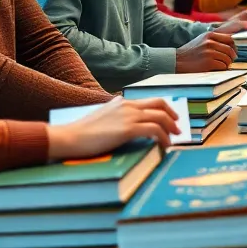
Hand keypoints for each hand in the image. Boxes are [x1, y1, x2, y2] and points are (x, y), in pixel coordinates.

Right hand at [46, 97, 178, 159]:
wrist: (69, 137)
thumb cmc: (82, 133)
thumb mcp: (102, 118)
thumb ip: (115, 116)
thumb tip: (125, 122)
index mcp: (122, 102)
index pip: (150, 101)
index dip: (164, 109)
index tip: (170, 119)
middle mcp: (127, 105)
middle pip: (160, 104)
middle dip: (172, 115)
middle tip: (177, 128)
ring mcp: (128, 116)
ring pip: (160, 117)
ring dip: (170, 128)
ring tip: (173, 139)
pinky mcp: (128, 129)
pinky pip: (154, 130)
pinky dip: (164, 138)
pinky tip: (164, 146)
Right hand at [175, 30, 236, 71]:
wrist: (177, 61)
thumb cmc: (190, 52)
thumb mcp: (202, 40)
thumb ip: (215, 39)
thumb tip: (232, 44)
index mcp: (209, 35)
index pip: (230, 39)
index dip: (234, 47)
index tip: (234, 52)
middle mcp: (210, 42)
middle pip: (230, 49)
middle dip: (231, 57)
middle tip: (229, 61)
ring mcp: (209, 52)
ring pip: (227, 59)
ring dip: (226, 64)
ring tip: (220, 65)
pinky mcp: (208, 63)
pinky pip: (223, 66)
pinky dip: (222, 69)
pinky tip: (216, 69)